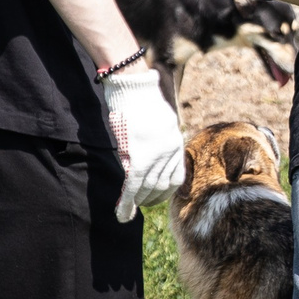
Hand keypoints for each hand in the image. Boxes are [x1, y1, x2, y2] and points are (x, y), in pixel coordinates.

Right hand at [101, 65, 185, 219]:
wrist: (133, 85)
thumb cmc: (141, 96)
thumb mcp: (159, 118)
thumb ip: (160, 136)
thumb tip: (152, 149)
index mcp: (176, 142)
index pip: (176, 177)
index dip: (165, 191)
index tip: (155, 196)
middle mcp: (170, 151)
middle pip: (161, 185)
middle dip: (150, 199)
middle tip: (139, 206)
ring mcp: (156, 155)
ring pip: (147, 188)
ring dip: (137, 202)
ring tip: (129, 209)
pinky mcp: (139, 157)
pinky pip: (133, 186)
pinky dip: (127, 203)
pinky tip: (122, 214)